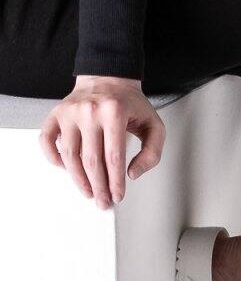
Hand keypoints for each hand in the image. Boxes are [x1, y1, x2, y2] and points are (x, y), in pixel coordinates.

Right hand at [39, 75, 165, 208]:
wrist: (109, 78)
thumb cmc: (131, 104)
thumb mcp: (154, 126)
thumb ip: (152, 152)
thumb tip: (132, 174)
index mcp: (114, 112)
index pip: (114, 157)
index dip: (116, 181)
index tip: (118, 195)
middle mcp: (89, 111)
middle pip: (92, 160)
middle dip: (98, 186)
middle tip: (103, 201)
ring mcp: (69, 112)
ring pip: (70, 154)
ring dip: (78, 179)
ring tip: (88, 192)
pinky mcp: (56, 114)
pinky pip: (47, 140)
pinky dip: (54, 157)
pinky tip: (65, 169)